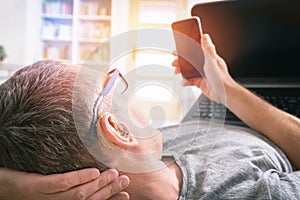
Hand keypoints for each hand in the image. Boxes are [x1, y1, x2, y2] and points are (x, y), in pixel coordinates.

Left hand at [0, 168, 129, 199]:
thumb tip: (88, 180)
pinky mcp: (35, 187)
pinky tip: (93, 172)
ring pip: (79, 194)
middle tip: (125, 181)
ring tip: (115, 174)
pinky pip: (62, 183)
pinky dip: (80, 177)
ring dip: (100, 184)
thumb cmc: (23, 192)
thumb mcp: (48, 196)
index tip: (126, 195)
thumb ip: (66, 190)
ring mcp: (46, 199)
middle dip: (109, 192)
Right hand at [172, 34, 235, 103]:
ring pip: (189, 71)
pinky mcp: (200, 82)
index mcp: (209, 58)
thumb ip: (208, 49)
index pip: (197, 51)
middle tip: (175, 62)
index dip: (188, 50)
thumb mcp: (212, 60)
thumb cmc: (221, 77)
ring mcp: (202, 74)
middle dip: (181, 61)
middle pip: (191, 61)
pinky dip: (185, 81)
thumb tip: (205, 37)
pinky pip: (190, 81)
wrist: (223, 93)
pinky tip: (184, 82)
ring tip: (177, 71)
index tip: (180, 49)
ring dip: (182, 71)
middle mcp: (206, 65)